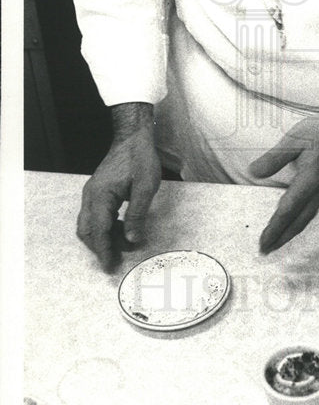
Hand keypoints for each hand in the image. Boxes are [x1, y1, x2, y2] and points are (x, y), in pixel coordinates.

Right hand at [76, 105, 160, 272]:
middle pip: (87, 230)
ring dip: (103, 237)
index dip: (104, 251)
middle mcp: (91, 196)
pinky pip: (95, 215)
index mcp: (101, 196)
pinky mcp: (97, 191)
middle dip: (100, 247)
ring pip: (89, 224)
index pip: (98, 231)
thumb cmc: (140, 158)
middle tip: (116, 260)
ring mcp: (92, 193)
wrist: (133, 137)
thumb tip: (132, 239)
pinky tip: (121, 229)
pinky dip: (105, 226)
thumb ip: (138, 215)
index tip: (110, 266)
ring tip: (123, 245)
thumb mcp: (145, 187)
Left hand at [249, 103, 318, 253]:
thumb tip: (254, 172)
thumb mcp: (295, 138)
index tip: (263, 243)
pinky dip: (301, 221)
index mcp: (309, 181)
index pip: (287, 211)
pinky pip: (313, 210)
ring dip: (291, 232)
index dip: (274, 229)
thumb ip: (275, 158)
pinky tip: (297, 219)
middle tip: (267, 251)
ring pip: (306, 218)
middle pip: (298, 222)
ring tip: (279, 240)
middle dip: (281, 238)